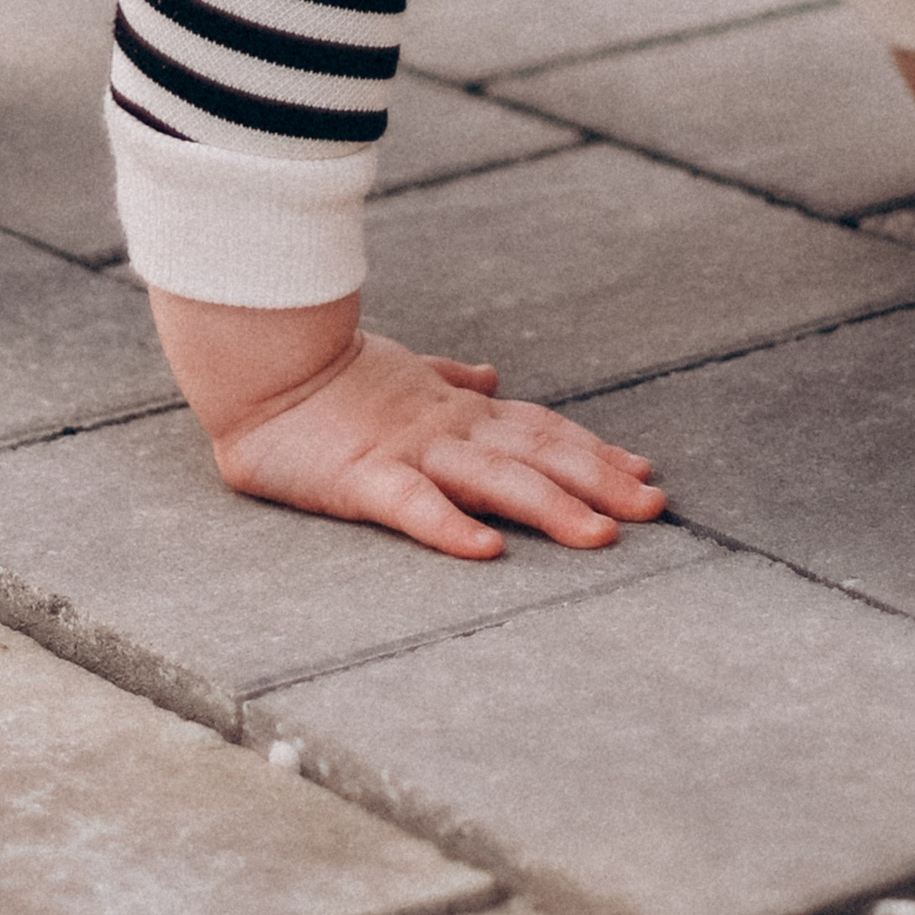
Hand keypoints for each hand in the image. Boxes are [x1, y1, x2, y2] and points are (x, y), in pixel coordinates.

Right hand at [150, 289, 665, 561]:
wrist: (260, 362)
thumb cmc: (329, 375)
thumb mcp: (402, 373)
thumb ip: (449, 379)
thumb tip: (492, 376)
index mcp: (456, 410)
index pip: (540, 430)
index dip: (595, 451)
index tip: (645, 474)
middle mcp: (447, 429)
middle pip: (536, 455)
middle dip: (598, 483)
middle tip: (654, 508)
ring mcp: (408, 452)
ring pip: (492, 479)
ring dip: (550, 507)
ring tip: (600, 537)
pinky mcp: (361, 479)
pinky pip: (411, 507)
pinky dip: (450, 528)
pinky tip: (486, 552)